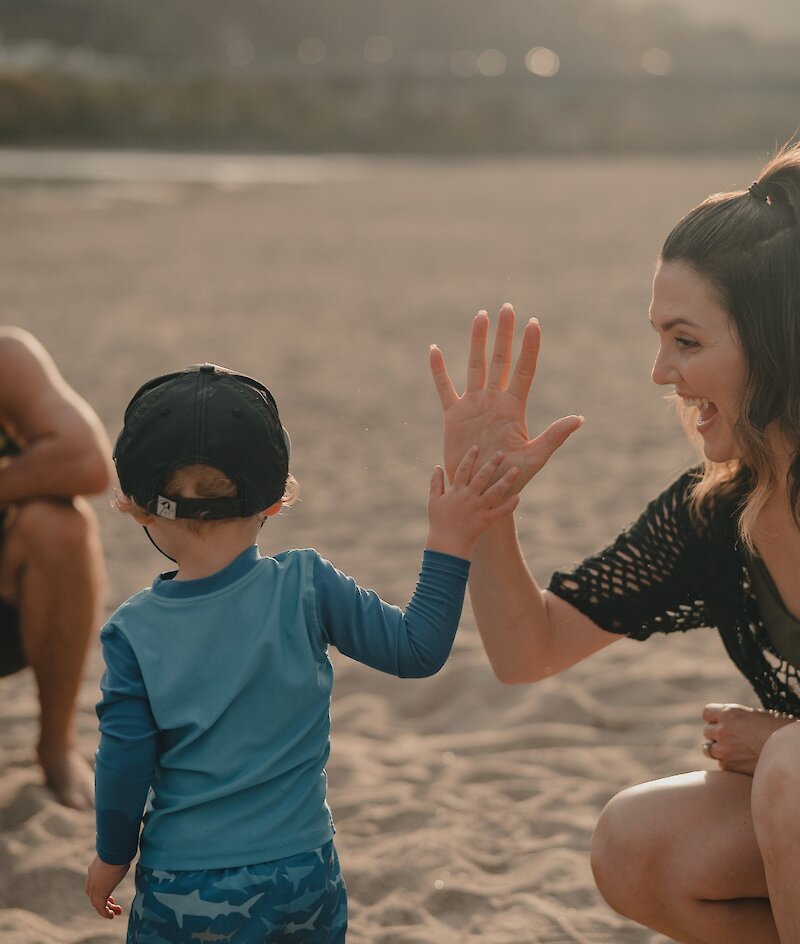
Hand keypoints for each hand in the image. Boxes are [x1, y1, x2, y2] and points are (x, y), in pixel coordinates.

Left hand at [85, 855, 128, 918]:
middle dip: (104, 900)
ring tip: (116, 913)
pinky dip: (106, 913)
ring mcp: (93, 888)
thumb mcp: (117, 856)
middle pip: (94, 895)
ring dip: (107, 908)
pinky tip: (112, 916)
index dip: (102, 889)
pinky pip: (101, 908)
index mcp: (94, 869)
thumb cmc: (118, 850)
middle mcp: (91, 879)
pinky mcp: (98, 895)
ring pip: (98, 902)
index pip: (95, 883)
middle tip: (114, 902)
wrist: (113, 851)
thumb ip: (119, 858)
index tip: (111, 894)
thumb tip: (128, 852)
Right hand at [426, 447, 519, 558]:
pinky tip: (518, 497)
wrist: (446, 544)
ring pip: (495, 492)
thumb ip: (436, 483)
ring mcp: (478, 509)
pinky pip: (500, 512)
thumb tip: (437, 467)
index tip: (476, 447)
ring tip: (516, 470)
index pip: (463, 470)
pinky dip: (509, 506)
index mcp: (456, 491)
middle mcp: (469, 497)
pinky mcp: (486, 520)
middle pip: (482, 477)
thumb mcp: (433, 500)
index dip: (470, 457)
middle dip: (492, 464)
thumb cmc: (439, 521)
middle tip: (502, 453)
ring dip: (506, 481)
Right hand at [429, 304, 582, 489]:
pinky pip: (445, 388)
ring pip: (475, 366)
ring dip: (477, 342)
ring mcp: (474, 406)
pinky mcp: (454, 416)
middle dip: (504, 334)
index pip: (524, 370)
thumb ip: (553, 437)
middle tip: (507, 308)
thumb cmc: (510, 480)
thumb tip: (579, 419)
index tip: (534, 323)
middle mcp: (495, 401)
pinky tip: (435, 350)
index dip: (529, 347)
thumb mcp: (534, 458)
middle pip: (500, 360)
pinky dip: (439, 370)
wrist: (482, 492)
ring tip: (481, 316)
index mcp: (515, 409)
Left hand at [702, 703, 793, 775]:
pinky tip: (744, 761)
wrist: (789, 752)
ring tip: (736, 751)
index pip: (707, 713)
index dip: (714, 718)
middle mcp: (722, 730)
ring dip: (719, 750)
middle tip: (733, 739)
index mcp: (729, 713)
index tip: (722, 722)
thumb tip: (725, 723)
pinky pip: (721, 764)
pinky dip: (729, 764)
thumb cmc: (777, 731)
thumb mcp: (754, 716)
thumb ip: (735, 719)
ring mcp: (723, 749)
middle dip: (716, 735)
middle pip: (707, 732)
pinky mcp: (729, 766)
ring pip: (709, 749)